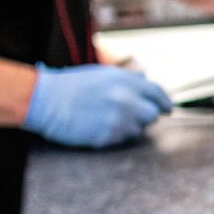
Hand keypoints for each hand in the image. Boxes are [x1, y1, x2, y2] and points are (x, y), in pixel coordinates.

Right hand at [22, 63, 172, 148]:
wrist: (46, 101)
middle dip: (145, 115)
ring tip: (107, 119)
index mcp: (125, 80)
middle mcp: (125, 99)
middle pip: (152, 114)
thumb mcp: (103, 74)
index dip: (164, 102)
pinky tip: (99, 127)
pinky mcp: (107, 136)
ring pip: (137, 129)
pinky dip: (115, 135)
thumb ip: (128, 80)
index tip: (167, 108)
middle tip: (132, 116)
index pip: (156, 93)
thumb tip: (147, 82)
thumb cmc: (73, 86)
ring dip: (129, 126)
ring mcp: (117, 119)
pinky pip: (121, 139)